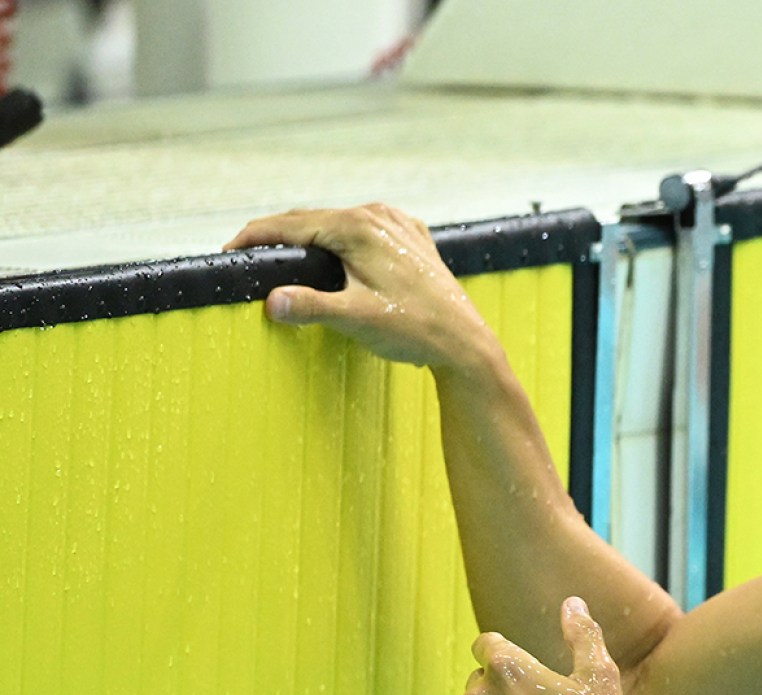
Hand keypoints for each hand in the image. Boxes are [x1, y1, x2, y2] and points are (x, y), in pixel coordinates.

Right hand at [224, 203, 490, 369]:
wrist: (464, 341)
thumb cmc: (414, 330)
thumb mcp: (356, 320)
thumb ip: (311, 308)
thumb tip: (271, 301)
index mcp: (360, 227)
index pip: (292, 224)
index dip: (255, 237)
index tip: (228, 251)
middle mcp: (379, 216)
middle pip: (313, 219)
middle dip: (278, 236)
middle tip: (245, 255)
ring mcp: (398, 225)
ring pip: (339, 223)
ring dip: (309, 236)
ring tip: (280, 254)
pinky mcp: (411, 239)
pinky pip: (365, 231)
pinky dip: (341, 239)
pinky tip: (332, 254)